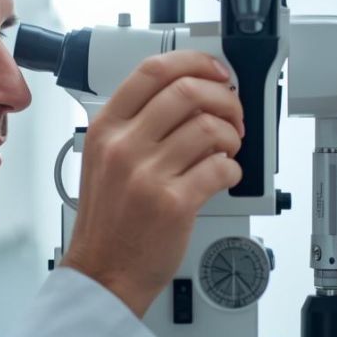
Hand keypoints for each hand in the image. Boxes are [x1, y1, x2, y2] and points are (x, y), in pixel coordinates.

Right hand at [59, 51, 243, 316]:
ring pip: (210, 128)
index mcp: (106, 129)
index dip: (194, 62)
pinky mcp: (174, 203)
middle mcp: (124, 147)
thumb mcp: (104, 161)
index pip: (152, 71)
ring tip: (228, 150)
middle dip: (224, 98)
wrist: (103, 273)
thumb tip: (190, 96)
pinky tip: (223, 176)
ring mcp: (148, 175)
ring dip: (232, 136)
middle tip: (232, 113)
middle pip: (187, 91)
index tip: (215, 70)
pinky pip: (220, 168)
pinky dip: (232, 169)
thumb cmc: (109, 222)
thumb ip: (137, 126)